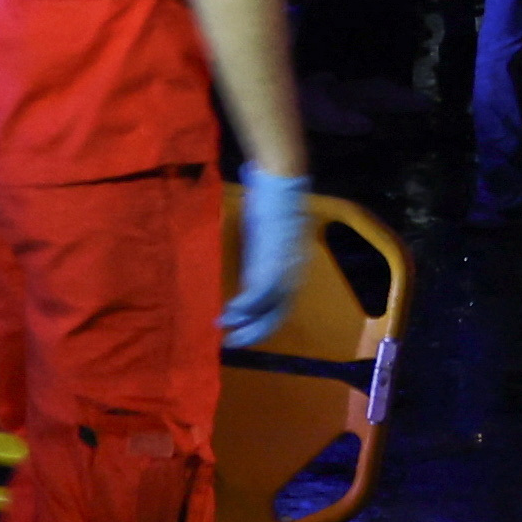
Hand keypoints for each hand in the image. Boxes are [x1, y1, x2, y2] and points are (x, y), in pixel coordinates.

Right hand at [224, 166, 311, 346]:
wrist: (281, 179)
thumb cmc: (273, 202)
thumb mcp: (267, 237)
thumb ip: (261, 257)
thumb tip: (249, 275)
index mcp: (294, 266)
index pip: (283, 305)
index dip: (264, 323)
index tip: (243, 333)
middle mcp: (294, 270)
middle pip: (279, 313)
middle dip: (256, 331)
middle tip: (233, 343)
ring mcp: (285, 264)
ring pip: (269, 306)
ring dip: (247, 322)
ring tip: (226, 330)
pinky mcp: (273, 256)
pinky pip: (260, 291)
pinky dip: (246, 306)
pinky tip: (230, 312)